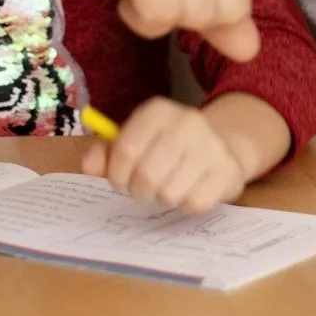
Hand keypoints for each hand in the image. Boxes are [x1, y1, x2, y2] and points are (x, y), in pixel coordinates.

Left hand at [81, 98, 251, 212]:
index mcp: (158, 111)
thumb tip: (88, 166)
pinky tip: (190, 190)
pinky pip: (194, 203)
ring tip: (169, 186)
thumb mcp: (134, 141)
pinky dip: (186, 204)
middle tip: (143, 188)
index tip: (120, 179)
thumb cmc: (166, 147)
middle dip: (139, 190)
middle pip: (147, 175)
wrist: (221, 146)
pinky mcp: (227, 170)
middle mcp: (187, 122)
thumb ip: (105, 154)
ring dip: (163, 198)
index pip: (125, 149)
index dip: (117, 174)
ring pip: (169, 193)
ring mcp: (211, 145)